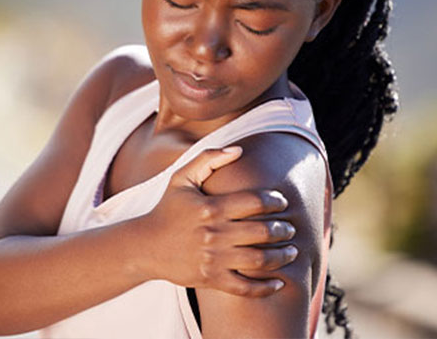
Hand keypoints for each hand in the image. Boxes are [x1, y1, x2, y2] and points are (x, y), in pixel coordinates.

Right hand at [137, 146, 297, 296]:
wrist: (145, 246)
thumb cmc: (167, 209)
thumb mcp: (181, 178)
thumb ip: (208, 159)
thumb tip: (239, 150)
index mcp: (210, 207)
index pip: (254, 202)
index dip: (275, 201)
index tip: (282, 203)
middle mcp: (214, 233)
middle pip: (261, 231)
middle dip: (283, 229)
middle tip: (291, 228)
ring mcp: (213, 258)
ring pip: (258, 260)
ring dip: (281, 256)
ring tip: (291, 250)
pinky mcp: (211, 279)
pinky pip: (244, 287)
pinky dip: (265, 287)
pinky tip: (279, 282)